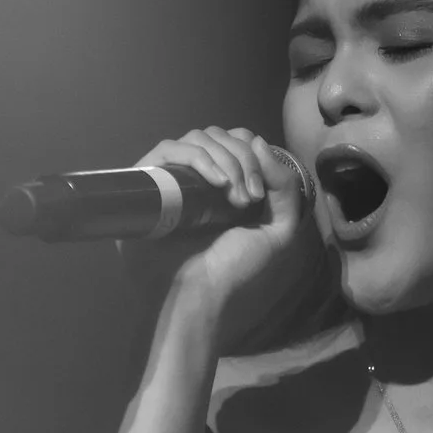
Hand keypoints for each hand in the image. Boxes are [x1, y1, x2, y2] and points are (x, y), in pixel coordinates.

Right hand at [116, 126, 334, 354]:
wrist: (196, 296)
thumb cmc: (233, 269)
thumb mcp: (277, 230)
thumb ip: (285, 188)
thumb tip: (256, 141)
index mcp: (225, 184)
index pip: (236, 142)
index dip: (253, 154)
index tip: (260, 192)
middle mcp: (197, 176)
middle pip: (220, 136)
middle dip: (243, 160)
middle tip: (249, 199)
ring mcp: (170, 176)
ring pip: (198, 138)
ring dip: (226, 160)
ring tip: (234, 197)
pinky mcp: (147, 180)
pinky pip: (170, 148)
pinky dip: (199, 158)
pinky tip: (216, 182)